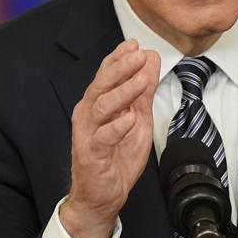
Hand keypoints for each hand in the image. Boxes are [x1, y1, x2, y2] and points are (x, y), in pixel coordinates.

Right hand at [60, 39, 159, 237]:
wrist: (103, 193)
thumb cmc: (116, 156)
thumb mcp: (138, 118)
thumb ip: (143, 92)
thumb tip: (150, 61)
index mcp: (99, 102)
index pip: (107, 73)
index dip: (119, 57)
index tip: (134, 44)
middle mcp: (89, 113)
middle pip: (102, 84)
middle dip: (121, 68)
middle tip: (139, 55)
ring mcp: (88, 133)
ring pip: (102, 106)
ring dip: (123, 91)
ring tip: (140, 80)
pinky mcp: (90, 153)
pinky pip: (102, 137)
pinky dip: (116, 127)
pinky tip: (128, 118)